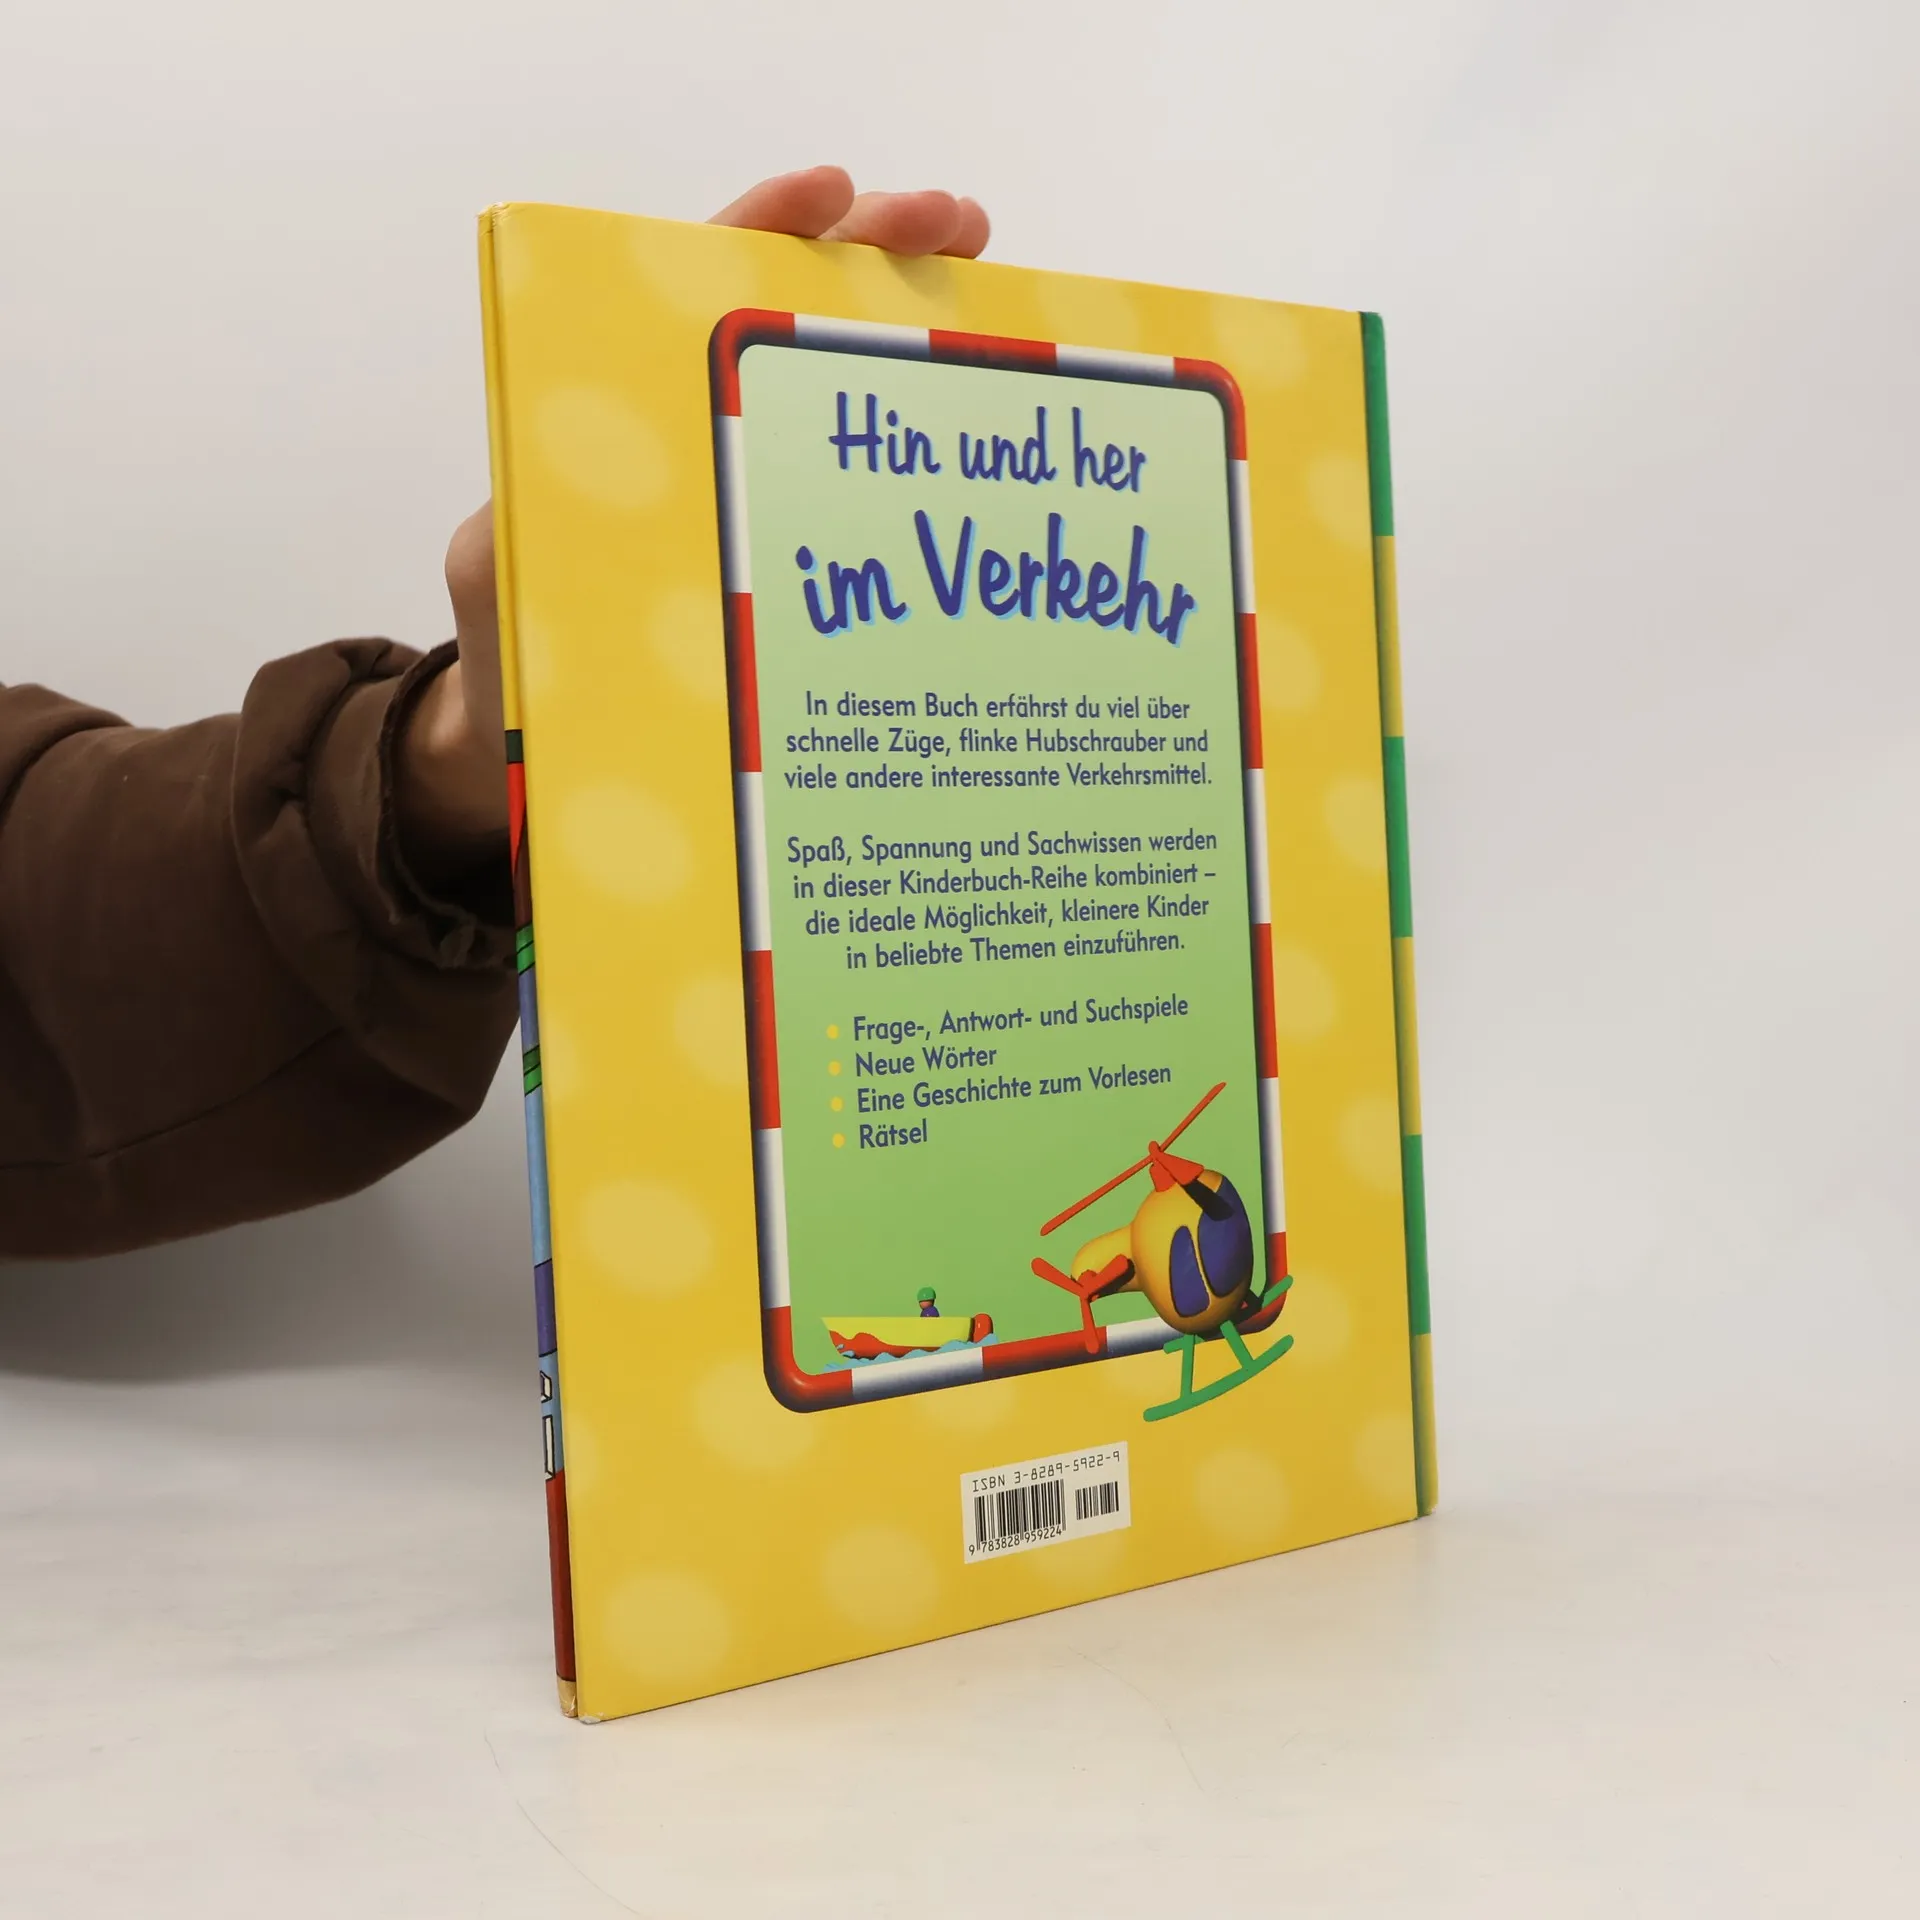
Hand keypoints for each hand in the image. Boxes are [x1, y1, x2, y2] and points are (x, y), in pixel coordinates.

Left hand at [398, 168, 990, 884]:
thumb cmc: (517, 656)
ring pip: (850, 391)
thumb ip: (519, 530)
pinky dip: (931, 454)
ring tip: (1000, 296)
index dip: (765, 227)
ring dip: (926, 330)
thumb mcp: (500, 576)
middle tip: (960, 226)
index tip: (833, 193)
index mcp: (635, 417)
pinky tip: (992, 425)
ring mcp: (764, 493)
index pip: (699, 289)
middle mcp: (710, 435)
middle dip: (880, 250)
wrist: (548, 752)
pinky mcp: (802, 561)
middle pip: (798, 314)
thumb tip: (560, 504)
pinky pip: (871, 496)